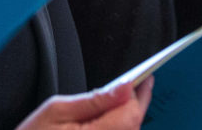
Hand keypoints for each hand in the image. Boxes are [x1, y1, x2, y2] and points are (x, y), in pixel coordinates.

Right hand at [17, 76, 153, 129]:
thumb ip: (94, 100)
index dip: (138, 94)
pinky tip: (117, 116)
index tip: (144, 76)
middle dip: (138, 104)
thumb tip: (124, 87)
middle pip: (133, 125)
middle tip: (143, 82)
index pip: (130, 114)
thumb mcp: (57, 109)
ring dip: (131, 116)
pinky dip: (122, 127)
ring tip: (131, 97)